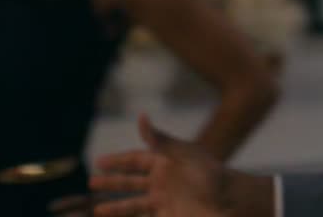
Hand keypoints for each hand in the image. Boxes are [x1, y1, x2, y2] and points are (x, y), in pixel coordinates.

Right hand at [90, 114, 272, 215]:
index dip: (117, 161)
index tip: (98, 161)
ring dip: (115, 207)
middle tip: (91, 184)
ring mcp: (164, 201)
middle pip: (131, 182)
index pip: (135, 160)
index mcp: (165, 162)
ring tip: (97, 210)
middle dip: (112, 183)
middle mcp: (162, 182)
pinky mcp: (168, 216)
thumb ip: (160, 140)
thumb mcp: (183, 154)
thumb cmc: (210, 173)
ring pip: (133, 204)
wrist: (231, 199)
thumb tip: (141, 116)